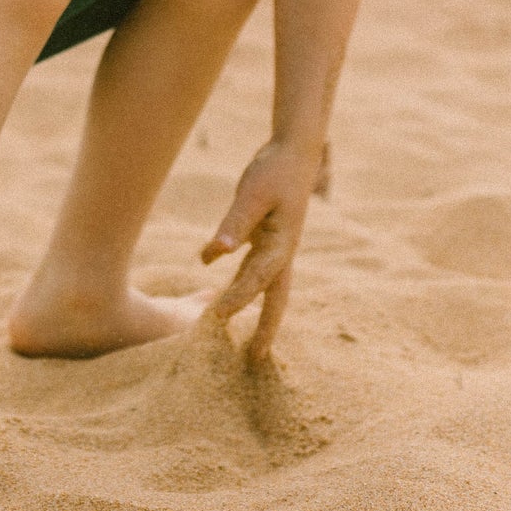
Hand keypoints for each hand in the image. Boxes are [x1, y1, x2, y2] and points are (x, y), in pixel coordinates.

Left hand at [199, 138, 322, 359]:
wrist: (294, 151)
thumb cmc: (274, 170)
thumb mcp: (251, 194)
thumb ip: (234, 225)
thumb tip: (215, 255)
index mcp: (281, 246)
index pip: (255, 281)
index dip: (236, 301)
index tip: (215, 319)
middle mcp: (282, 252)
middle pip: (274, 298)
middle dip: (266, 328)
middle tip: (256, 358)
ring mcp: (278, 245)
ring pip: (264, 284)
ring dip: (250, 305)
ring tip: (233, 327)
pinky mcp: (269, 234)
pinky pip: (255, 265)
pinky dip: (242, 276)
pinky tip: (216, 272)